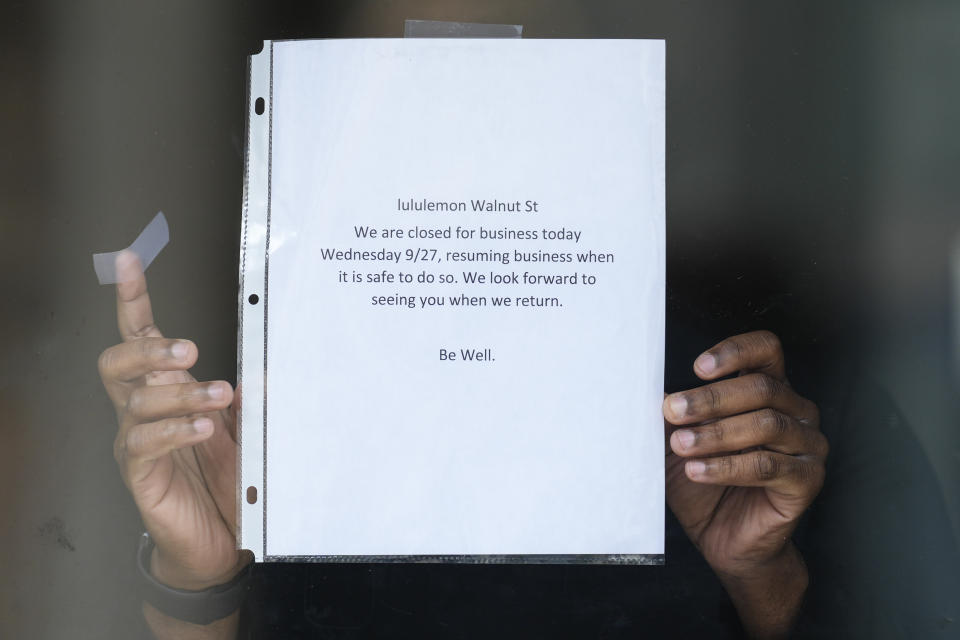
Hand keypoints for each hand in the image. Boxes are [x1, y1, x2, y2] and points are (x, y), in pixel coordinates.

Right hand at [98, 251, 248, 590]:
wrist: (216, 541)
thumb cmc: (223, 478)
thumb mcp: (243, 428)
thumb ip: (248, 396)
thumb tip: (265, 366)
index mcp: (164, 390)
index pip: (140, 336)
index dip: (132, 300)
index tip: (130, 261)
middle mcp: (141, 411)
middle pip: (118, 363)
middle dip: (150, 351)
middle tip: (191, 351)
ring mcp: (135, 444)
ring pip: (136, 403)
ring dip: (180, 395)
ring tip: (220, 397)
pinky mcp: (140, 477)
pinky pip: (143, 445)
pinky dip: (174, 432)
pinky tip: (202, 429)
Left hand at [663, 330, 826, 635]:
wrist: (724, 538)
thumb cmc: (705, 479)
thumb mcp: (681, 438)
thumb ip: (676, 413)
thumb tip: (652, 390)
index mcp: (771, 388)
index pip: (766, 350)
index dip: (734, 351)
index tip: (697, 368)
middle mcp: (796, 410)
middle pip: (761, 388)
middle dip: (710, 399)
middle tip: (672, 411)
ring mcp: (808, 444)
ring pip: (766, 424)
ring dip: (716, 433)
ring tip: (681, 444)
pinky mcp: (807, 480)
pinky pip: (768, 466)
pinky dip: (727, 467)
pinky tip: (698, 470)